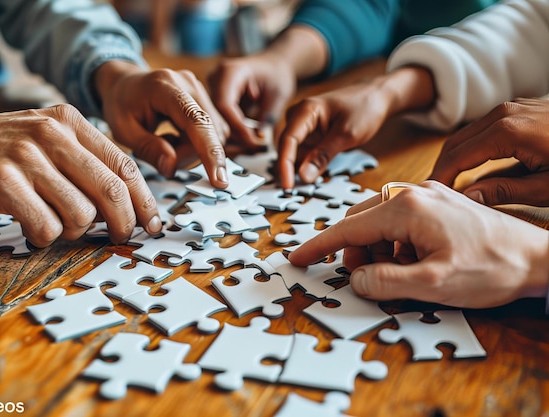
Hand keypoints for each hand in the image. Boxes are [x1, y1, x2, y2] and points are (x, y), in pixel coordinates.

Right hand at [0, 105, 160, 246]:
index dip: (144, 200)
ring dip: (75, 232)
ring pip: (81, 213)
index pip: (124, 165)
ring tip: (56, 226)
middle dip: (122, 223)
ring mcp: (26, 156)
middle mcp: (52, 134)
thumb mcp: (45, 139)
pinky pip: (46, 226)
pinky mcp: (3, 181)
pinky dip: (45, 238)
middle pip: (111, 191)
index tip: (152, 223)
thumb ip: (83, 161)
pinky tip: (33, 229)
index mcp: (69, 122)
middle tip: (119, 236)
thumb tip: (126, 202)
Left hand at [95, 60, 228, 188]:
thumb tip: (172, 167)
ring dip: (191, 150)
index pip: (195, 120)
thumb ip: (148, 148)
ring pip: (213, 135)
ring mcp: (200, 90)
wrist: (124, 84)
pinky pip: (212, 132)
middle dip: (189, 155)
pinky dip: (195, 144)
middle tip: (163, 159)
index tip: (218, 179)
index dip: (209, 151)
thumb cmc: (121, 104)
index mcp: (164, 87)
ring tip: (165, 144)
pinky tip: (174, 139)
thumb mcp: (123, 131)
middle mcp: (188, 84)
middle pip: (207, 131)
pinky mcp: (206, 101)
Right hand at [208, 53, 295, 147]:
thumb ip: (268, 116)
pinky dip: (234, 131)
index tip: (253, 140)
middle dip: (236, 134)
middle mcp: (216, 78)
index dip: (237, 126)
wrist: (273, 66)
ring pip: (216, 120)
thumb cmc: (277, 76)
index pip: (225, 104)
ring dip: (235, 135)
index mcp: (231, 71)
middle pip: (217, 114)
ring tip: (255, 142)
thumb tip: (257, 138)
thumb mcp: (279, 95)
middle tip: (256, 146)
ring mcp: (211, 88)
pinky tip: (248, 137)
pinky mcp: (212, 98)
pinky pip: (219, 120)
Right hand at [277, 66, 435, 189]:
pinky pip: (304, 152)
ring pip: (294, 152)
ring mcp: (304, 125)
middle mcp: (300, 116)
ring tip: (301, 186)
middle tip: (292, 191)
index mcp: (306, 110)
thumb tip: (303, 176)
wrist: (378, 96)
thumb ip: (323, 155)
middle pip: (287, 147)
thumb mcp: (347, 135)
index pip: (288, 140)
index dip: (285, 165)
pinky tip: (311, 175)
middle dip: (288, 168)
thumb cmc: (365, 108)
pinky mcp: (311, 134)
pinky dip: (307, 164)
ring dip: (297, 168)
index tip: (288, 185)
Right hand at [288, 181, 548, 307]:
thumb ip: (385, 281)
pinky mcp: (437, 203)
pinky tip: (414, 261)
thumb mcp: (433, 283)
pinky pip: (399, 220)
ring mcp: (427, 195)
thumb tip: (354, 278)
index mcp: (407, 208)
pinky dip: (395, 242)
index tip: (297, 258)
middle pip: (361, 221)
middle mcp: (413, 193)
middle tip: (365, 278)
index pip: (348, 227)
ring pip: (379, 220)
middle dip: (354, 251)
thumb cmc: (492, 267)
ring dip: (377, 248)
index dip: (319, 246)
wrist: (538, 256)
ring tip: (400, 272)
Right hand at [431, 98, 548, 205]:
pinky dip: (473, 146)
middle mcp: (505, 113)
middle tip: (436, 191)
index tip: (433, 196)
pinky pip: (485, 127)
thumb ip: (505, 192)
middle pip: (456, 142)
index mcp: (507, 132)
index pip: (457, 157)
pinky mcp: (519, 108)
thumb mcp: (547, 187)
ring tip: (451, 180)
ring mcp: (512, 107)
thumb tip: (469, 196)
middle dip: (442, 167)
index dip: (441, 178)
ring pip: (468, 133)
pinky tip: (474, 164)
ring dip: (456, 156)